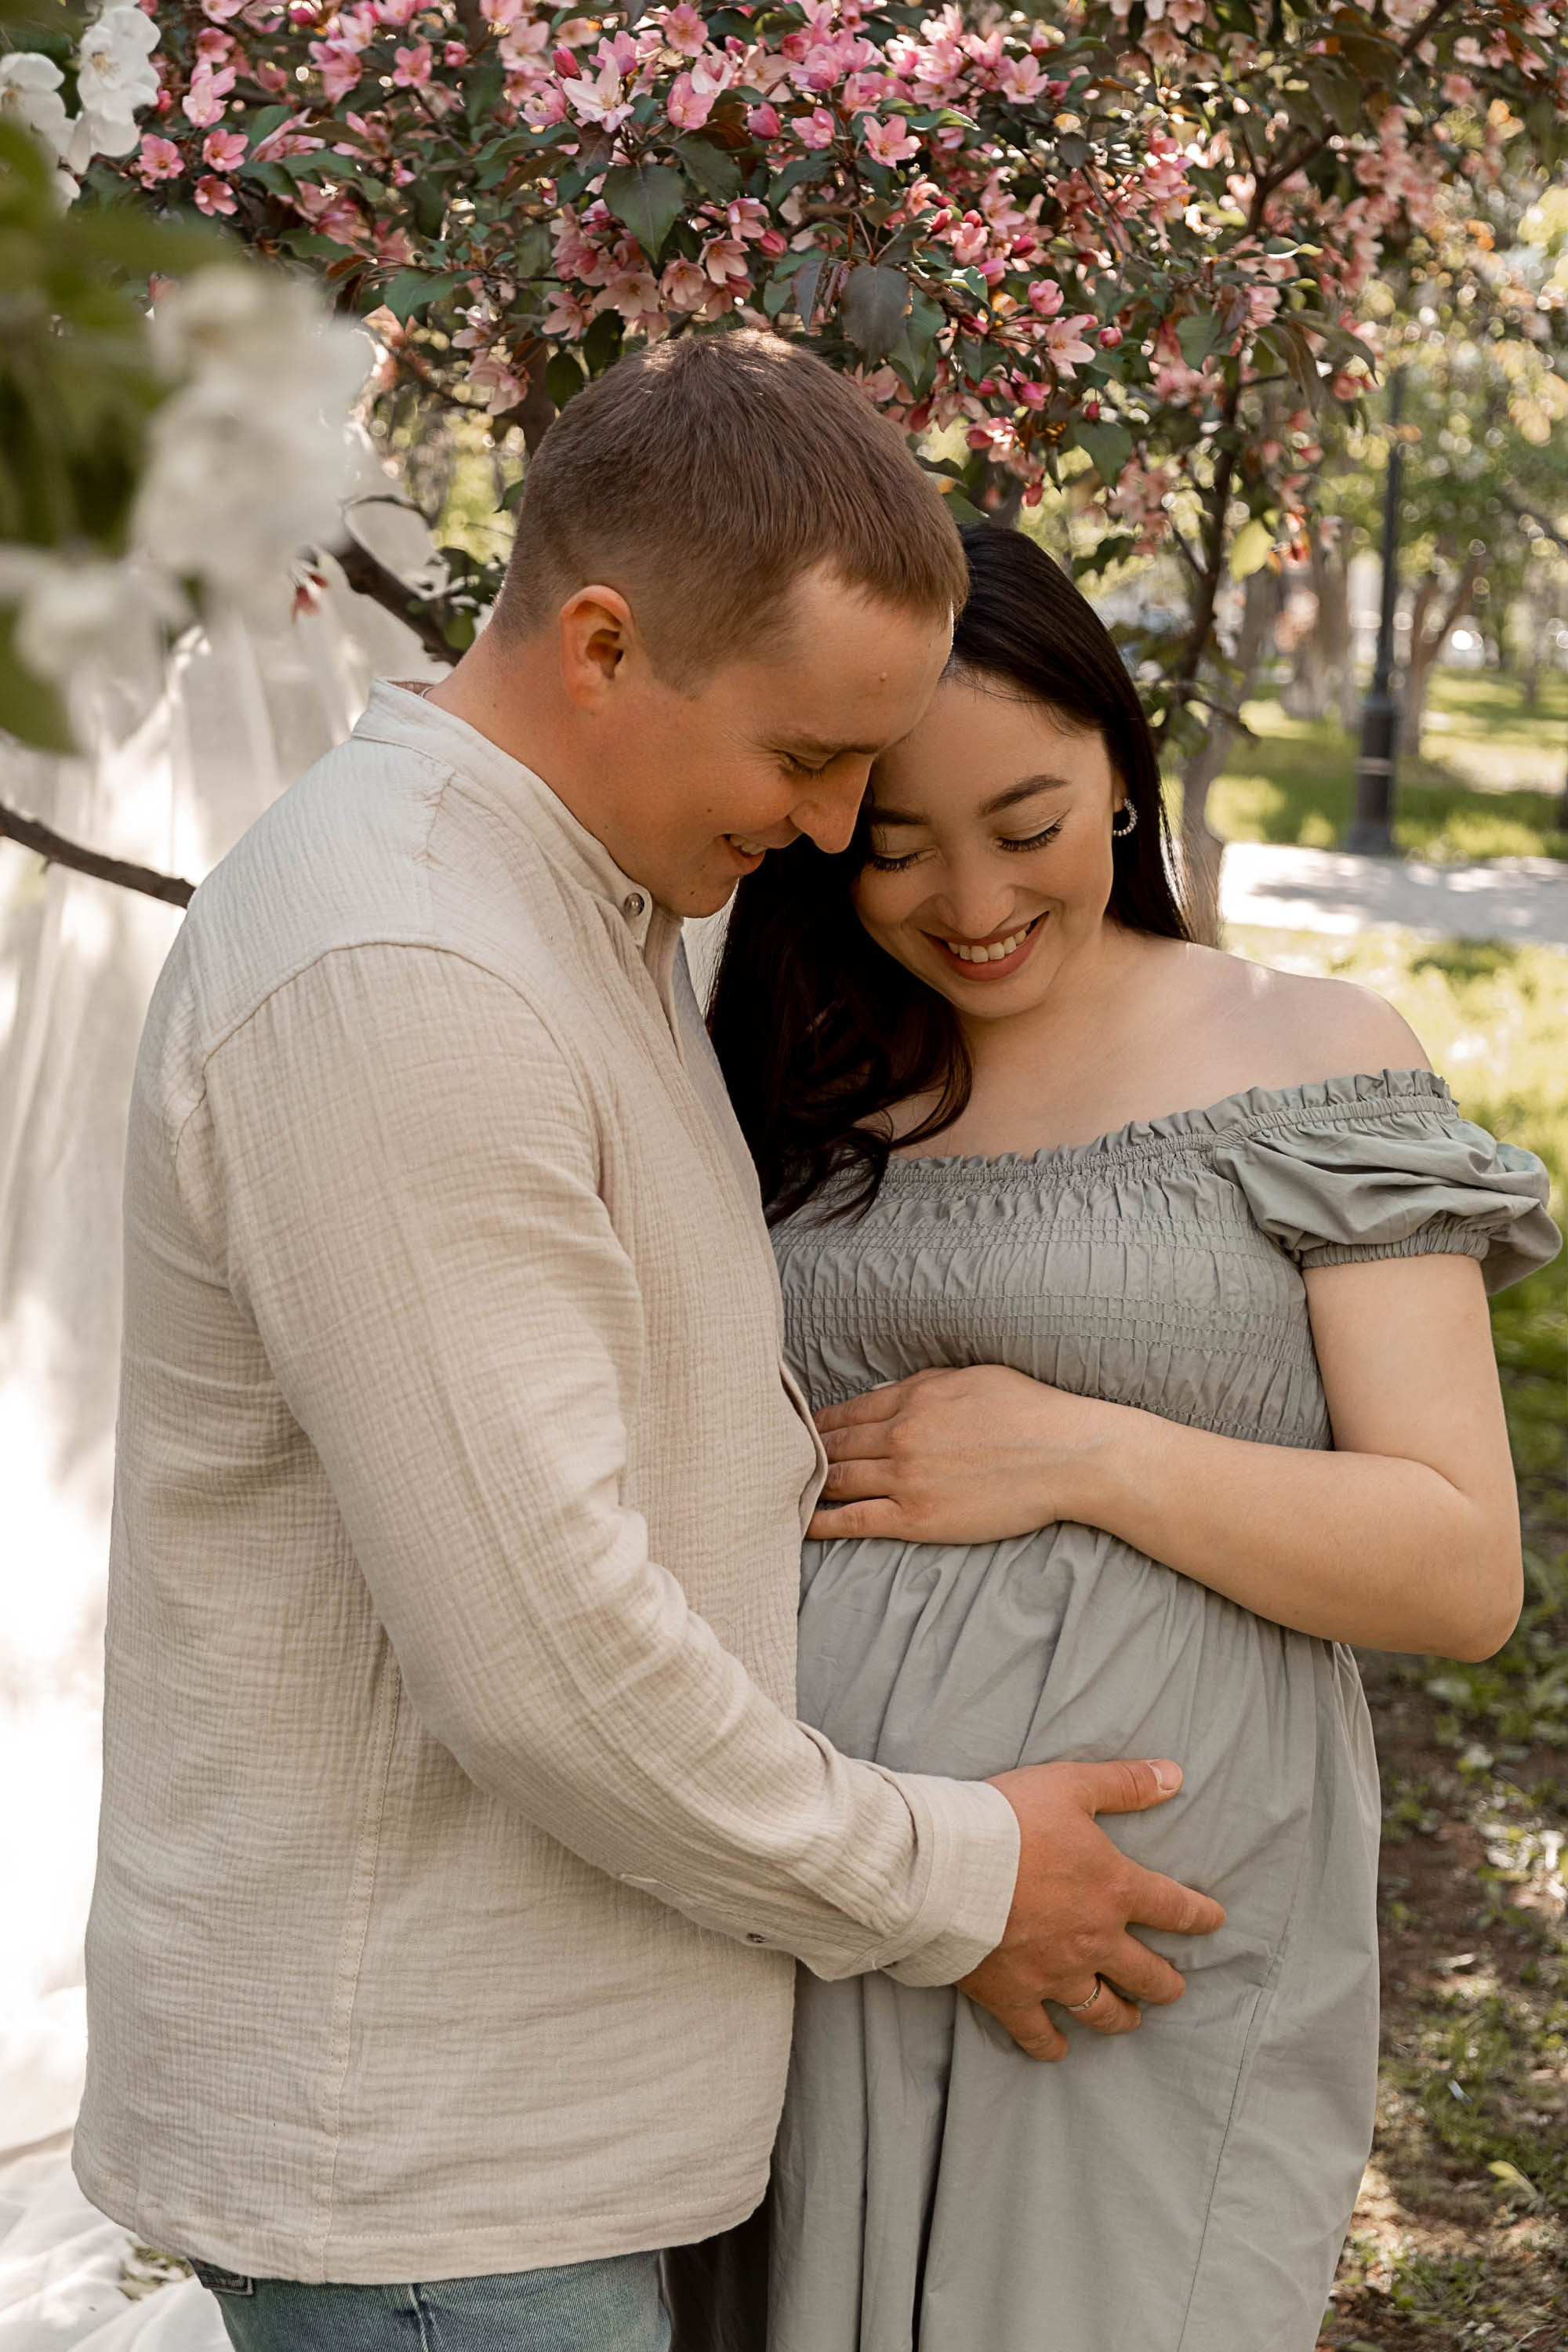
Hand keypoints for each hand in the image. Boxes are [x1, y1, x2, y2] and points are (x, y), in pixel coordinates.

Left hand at [811, 1366, 1110, 1544]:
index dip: (817, 1424)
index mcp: (913, 1397)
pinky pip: (854, 1520)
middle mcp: (900, 1434)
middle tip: (775, 1463)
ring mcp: (905, 1477)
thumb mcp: (972, 1378)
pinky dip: (822, 1521)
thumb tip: (895, 1394)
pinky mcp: (916, 1517)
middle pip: (834, 1445)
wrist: (1066, 1455)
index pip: (846, 1412)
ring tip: (781, 1493)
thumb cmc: (1029, 1412)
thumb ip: (926, 1386)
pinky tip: (801, 1524)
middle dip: (803, 1454)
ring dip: (807, 1485)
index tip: (799, 1433)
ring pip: (837, 1479)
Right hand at [959, 1758, 1225, 2061]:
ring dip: (1121, 2017)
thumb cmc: (1008, 1820)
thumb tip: (1175, 1774)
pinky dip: (1051, 2046)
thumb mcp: (1071, 1786)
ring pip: (1103, 2012)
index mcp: (1114, 1890)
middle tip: (1171, 1987)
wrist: (947, 1866)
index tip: (1214, 1921)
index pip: (1174, 1908)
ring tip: (1130, 2019)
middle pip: (1146, 1975)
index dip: (1199, 1916)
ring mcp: (1055, 1975)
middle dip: (1165, 1983)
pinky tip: (1058, 2049)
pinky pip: (1039, 2035)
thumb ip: (1125, 1783)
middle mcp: (1094, 1941)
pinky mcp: (1013, 1996)